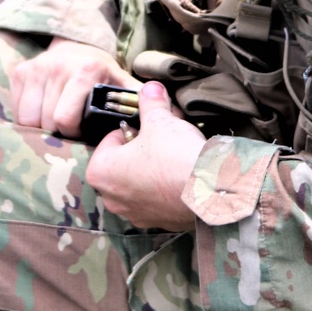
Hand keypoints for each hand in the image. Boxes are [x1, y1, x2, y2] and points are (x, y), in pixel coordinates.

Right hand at [11, 38, 137, 136]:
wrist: (79, 47)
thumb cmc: (103, 76)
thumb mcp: (123, 86)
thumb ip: (142, 103)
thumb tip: (174, 120)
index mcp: (85, 70)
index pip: (65, 119)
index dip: (72, 133)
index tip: (81, 131)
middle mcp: (57, 65)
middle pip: (45, 122)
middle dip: (57, 132)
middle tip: (69, 128)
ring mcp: (36, 67)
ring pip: (27, 118)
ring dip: (40, 126)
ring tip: (55, 121)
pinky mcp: (20, 71)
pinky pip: (16, 110)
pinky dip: (27, 117)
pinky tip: (42, 111)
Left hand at [85, 82, 203, 230]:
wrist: (210, 191)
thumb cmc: (175, 156)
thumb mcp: (160, 120)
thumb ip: (151, 102)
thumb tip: (151, 87)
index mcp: (100, 172)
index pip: (110, 139)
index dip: (132, 127)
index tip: (149, 124)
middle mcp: (112, 198)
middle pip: (123, 162)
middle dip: (142, 148)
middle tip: (163, 135)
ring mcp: (135, 214)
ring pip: (140, 181)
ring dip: (154, 167)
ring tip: (176, 153)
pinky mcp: (159, 223)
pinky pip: (157, 198)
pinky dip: (167, 186)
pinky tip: (183, 174)